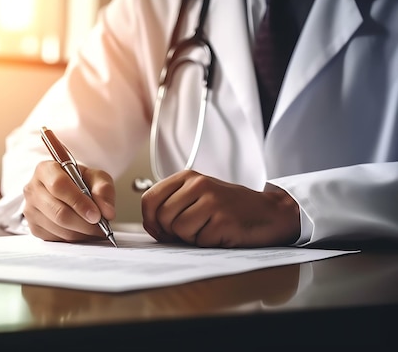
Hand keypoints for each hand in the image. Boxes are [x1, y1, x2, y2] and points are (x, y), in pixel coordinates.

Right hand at [23, 161, 115, 241]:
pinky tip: (82, 232)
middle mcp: (33, 189)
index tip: (96, 215)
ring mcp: (30, 210)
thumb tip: (107, 211)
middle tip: (101, 227)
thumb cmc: (80, 181)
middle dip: (84, 223)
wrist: (68, 190)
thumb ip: (104, 189)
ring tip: (95, 230)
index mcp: (45, 169)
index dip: (79, 202)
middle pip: (59, 212)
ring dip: (82, 233)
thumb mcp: (96, 177)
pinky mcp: (34, 227)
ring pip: (59, 228)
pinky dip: (74, 239)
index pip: (59, 186)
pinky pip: (56, 239)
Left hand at [141, 170, 299, 246]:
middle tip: (193, 229)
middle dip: (172, 231)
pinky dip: (207, 243)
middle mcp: (198, 184)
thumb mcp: (197, 196)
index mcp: (188, 177)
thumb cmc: (230, 207)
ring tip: (208, 229)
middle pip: (162, 217)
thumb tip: (151, 225)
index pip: (150, 199)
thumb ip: (172, 205)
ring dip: (191, 237)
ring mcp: (212, 201)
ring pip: (178, 230)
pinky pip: (199, 241)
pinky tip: (221, 233)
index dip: (150, 220)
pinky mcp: (223, 220)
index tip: (160, 228)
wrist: (270, 212)